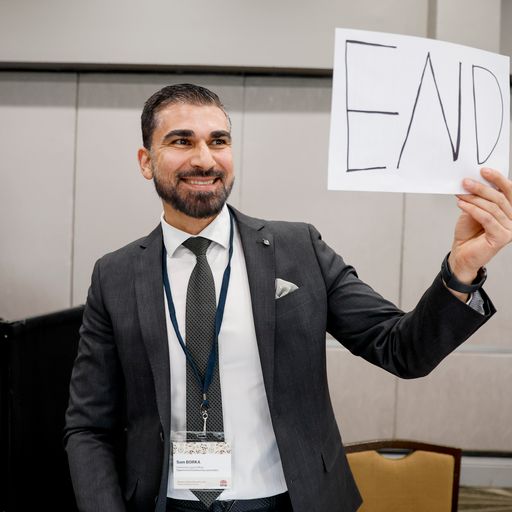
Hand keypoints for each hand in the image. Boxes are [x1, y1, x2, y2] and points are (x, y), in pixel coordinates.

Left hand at [449, 167, 511, 287]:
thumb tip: (472, 180)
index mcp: (510, 210)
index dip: (498, 179)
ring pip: (492, 208)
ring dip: (474, 199)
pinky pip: (487, 218)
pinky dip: (473, 209)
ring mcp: (510, 229)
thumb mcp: (473, 210)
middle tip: (466, 182)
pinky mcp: (502, 237)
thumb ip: (478, 198)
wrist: (461, 254)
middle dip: (482, 188)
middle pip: (500, 198)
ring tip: (460, 194)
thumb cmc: (469, 233)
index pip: (509, 190)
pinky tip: (461, 204)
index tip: (483, 170)